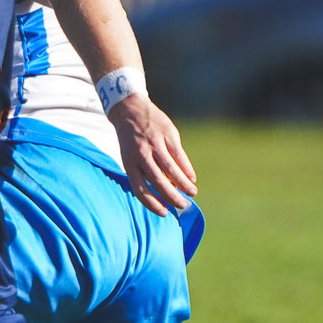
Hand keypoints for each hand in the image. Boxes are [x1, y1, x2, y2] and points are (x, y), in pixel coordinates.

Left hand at [108, 95, 196, 215]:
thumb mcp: (130, 156)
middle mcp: (142, 155)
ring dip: (184, 184)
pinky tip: (192, 178)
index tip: (164, 212)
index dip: (152, 203)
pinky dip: (187, 169)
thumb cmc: (132, 139)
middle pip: (158, 182)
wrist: (130, 109)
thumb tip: (167, 189)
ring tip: (192, 193)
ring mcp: (155, 145)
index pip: (140, 189)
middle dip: (172, 197)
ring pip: (172, 170)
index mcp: (130, 163)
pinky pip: (180, 156)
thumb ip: (144, 171)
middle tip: (182, 205)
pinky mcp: (168, 135)